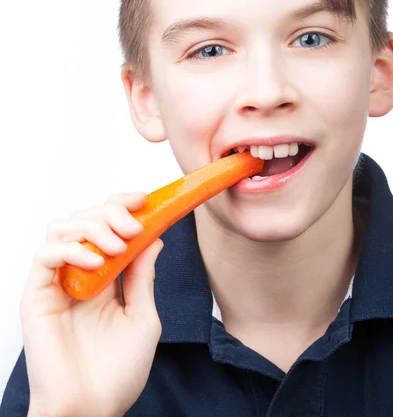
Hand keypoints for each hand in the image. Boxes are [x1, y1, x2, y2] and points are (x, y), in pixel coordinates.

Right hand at [20, 192, 163, 416]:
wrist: (92, 411)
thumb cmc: (117, 373)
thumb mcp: (143, 318)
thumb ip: (143, 278)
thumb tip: (154, 238)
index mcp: (105, 276)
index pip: (107, 225)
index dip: (122, 205)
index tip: (144, 199)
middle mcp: (80, 273)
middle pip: (86, 218)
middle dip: (111, 212)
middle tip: (132, 226)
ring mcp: (57, 282)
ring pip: (63, 228)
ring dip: (93, 227)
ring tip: (116, 246)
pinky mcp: (37, 296)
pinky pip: (46, 255)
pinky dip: (72, 250)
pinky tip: (94, 264)